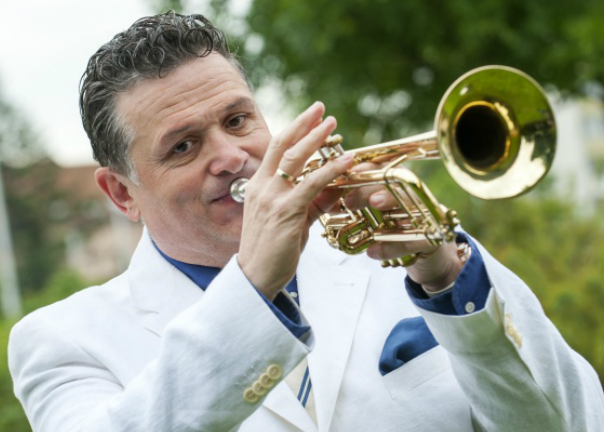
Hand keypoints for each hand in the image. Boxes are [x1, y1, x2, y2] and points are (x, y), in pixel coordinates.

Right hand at [238, 102, 353, 299]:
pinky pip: (312, 184)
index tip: (312, 115)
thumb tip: (335, 187)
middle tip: (323, 109)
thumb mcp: (295, 221)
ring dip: (317, 139)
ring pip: (296, 159)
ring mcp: (272, 198)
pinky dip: (331, 169)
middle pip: (284, 145)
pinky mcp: (285, 212)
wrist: (256, 278)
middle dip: (304, 124)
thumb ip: (312, 202)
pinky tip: (347, 159)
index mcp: (260, 186)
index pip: (276, 148)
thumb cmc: (274, 251)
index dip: (295, 128)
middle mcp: (263, 187)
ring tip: (334, 125)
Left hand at [342, 162, 463, 291]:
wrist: (428, 256)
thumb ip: (357, 203)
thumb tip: (326, 194)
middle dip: (369, 190)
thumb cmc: (398, 230)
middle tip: (349, 202)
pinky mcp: (432, 238)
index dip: (365, 169)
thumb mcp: (377, 214)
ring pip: (407, 206)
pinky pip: (412, 240)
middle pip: (395, 182)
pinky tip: (372, 252)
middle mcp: (415, 195)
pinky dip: (391, 247)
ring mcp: (426, 215)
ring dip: (387, 212)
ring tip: (367, 216)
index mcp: (401, 184)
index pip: (384, 167)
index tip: (347, 175)